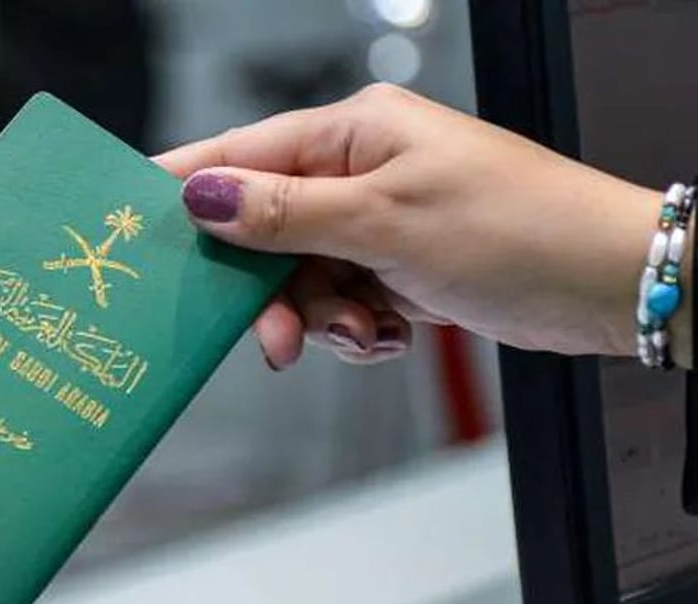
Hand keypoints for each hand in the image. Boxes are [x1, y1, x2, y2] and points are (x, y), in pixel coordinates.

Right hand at [155, 83, 685, 367]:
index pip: (243, 154)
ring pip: (300, 277)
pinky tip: (391, 333)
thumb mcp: (385, 221)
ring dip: (322, 318)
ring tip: (367, 333)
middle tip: (273, 337)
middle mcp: (360, 170)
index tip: (133, 221)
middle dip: (271, 290)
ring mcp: (377, 220)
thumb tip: (203, 195)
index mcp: (355, 131)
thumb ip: (285, 213)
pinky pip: (339, 302)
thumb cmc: (516, 229)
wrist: (605, 284)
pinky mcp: (395, 265)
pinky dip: (356, 329)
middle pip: (266, 231)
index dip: (188, 190)